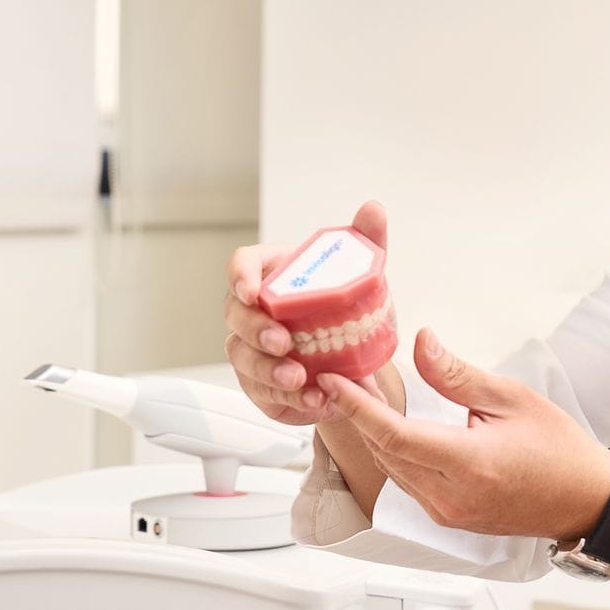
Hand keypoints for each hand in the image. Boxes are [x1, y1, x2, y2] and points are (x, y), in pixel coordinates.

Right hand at [224, 202, 398, 425]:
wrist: (354, 354)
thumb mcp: (361, 273)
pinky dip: (290, 399)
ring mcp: (253, 349)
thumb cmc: (345, 305)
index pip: (242, 266)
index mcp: (272, 276)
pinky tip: (315, 400)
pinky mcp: (262, 384)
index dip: (240, 277)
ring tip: (300, 378)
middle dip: (254, 330)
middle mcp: (254, 312)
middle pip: (235, 316)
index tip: (252, 291)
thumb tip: (374, 209)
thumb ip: (366, 241)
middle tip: (282, 342)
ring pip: (243, 359)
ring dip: (269, 370)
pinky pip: (264, 393)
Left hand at [318, 328, 609, 541]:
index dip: (358, 407)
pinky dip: (393, 451)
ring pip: (391, 468)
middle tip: (346, 374)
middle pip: (384, 451)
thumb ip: (457, 375)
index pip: (395, 435)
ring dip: (373, 433)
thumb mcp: (512, 398)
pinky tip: (392, 425)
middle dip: (359, 413)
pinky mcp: (447, 518)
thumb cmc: (560, 450)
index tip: (334, 381)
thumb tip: (421, 343)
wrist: (586, 501)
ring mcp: (447, 513)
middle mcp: (451, 497)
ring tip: (364, 393)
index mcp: (470, 465)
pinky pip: (406, 482)